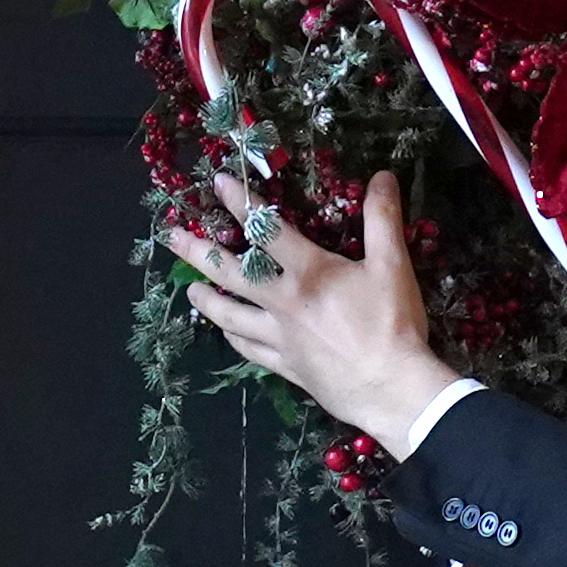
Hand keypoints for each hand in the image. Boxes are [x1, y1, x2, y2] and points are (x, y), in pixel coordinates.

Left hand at [164, 171, 467, 450]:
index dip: (241, 202)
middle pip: (232, 273)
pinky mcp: (286, 366)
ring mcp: (280, 338)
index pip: (266, 230)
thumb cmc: (393, 325)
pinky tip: (226, 333)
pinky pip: (250, 350)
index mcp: (309, 273)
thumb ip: (382, 219)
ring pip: (231, 317)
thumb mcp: (393, 265)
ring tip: (189, 288)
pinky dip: (234, 338)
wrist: (393, 389)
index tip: (218, 181)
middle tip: (172, 237)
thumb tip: (381, 176)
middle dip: (199, 252)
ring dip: (207, 300)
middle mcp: (284, 303)